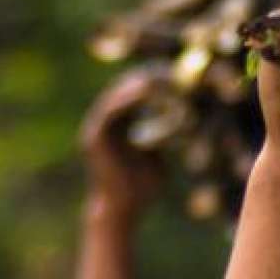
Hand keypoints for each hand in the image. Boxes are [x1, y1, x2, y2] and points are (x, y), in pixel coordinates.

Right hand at [79, 68, 168, 222]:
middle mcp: (104, 121)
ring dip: (141, 82)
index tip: (178, 73)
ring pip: (118, 93)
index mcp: (119, 124)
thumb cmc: (143, 188)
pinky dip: (129, 96)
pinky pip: (113, 108)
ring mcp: (97, 126)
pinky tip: (147, 89)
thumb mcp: (159, 155)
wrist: (123, 209)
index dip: (156, 80)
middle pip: (126, 87)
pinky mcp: (95, 134)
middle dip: (149, 76)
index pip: (136, 93)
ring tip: (161, 74)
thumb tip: (184, 121)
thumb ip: (164, 137)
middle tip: (171, 68)